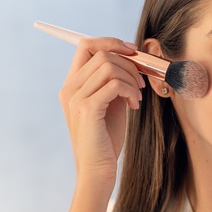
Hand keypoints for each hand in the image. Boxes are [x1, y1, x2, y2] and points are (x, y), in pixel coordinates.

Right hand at [58, 37, 143, 177]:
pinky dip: (130, 91)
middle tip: (140, 83)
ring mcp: (76, 98)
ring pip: (109, 66)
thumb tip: (132, 59)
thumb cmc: (106, 138)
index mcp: (72, 84)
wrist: (98, 170)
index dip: (111, 42)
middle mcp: (70, 88)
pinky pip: (114, 84)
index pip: (86, 45)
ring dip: (131, 78)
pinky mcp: (87, 109)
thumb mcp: (111, 103)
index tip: (132, 52)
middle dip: (128, 63)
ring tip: (136, 97)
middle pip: (101, 52)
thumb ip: (114, 81)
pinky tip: (134, 106)